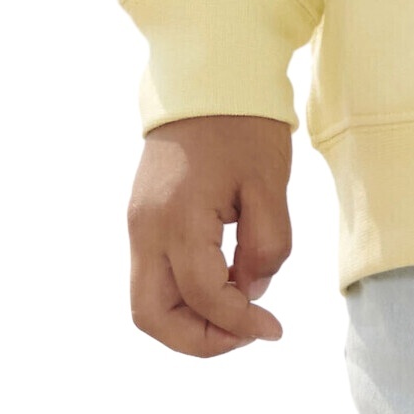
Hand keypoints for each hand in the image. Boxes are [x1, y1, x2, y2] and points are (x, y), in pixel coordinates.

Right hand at [127, 113, 293, 355]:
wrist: (208, 75)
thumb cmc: (243, 122)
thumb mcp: (270, 181)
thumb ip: (266, 243)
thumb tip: (251, 290)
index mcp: (178, 218)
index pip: (203, 295)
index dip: (239, 322)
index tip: (274, 328)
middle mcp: (147, 228)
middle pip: (154, 316)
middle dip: (199, 339)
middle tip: (247, 333)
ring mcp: (139, 223)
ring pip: (148, 301)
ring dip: (189, 321)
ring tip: (238, 311)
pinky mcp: (143, 216)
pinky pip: (153, 275)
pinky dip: (182, 295)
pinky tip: (222, 283)